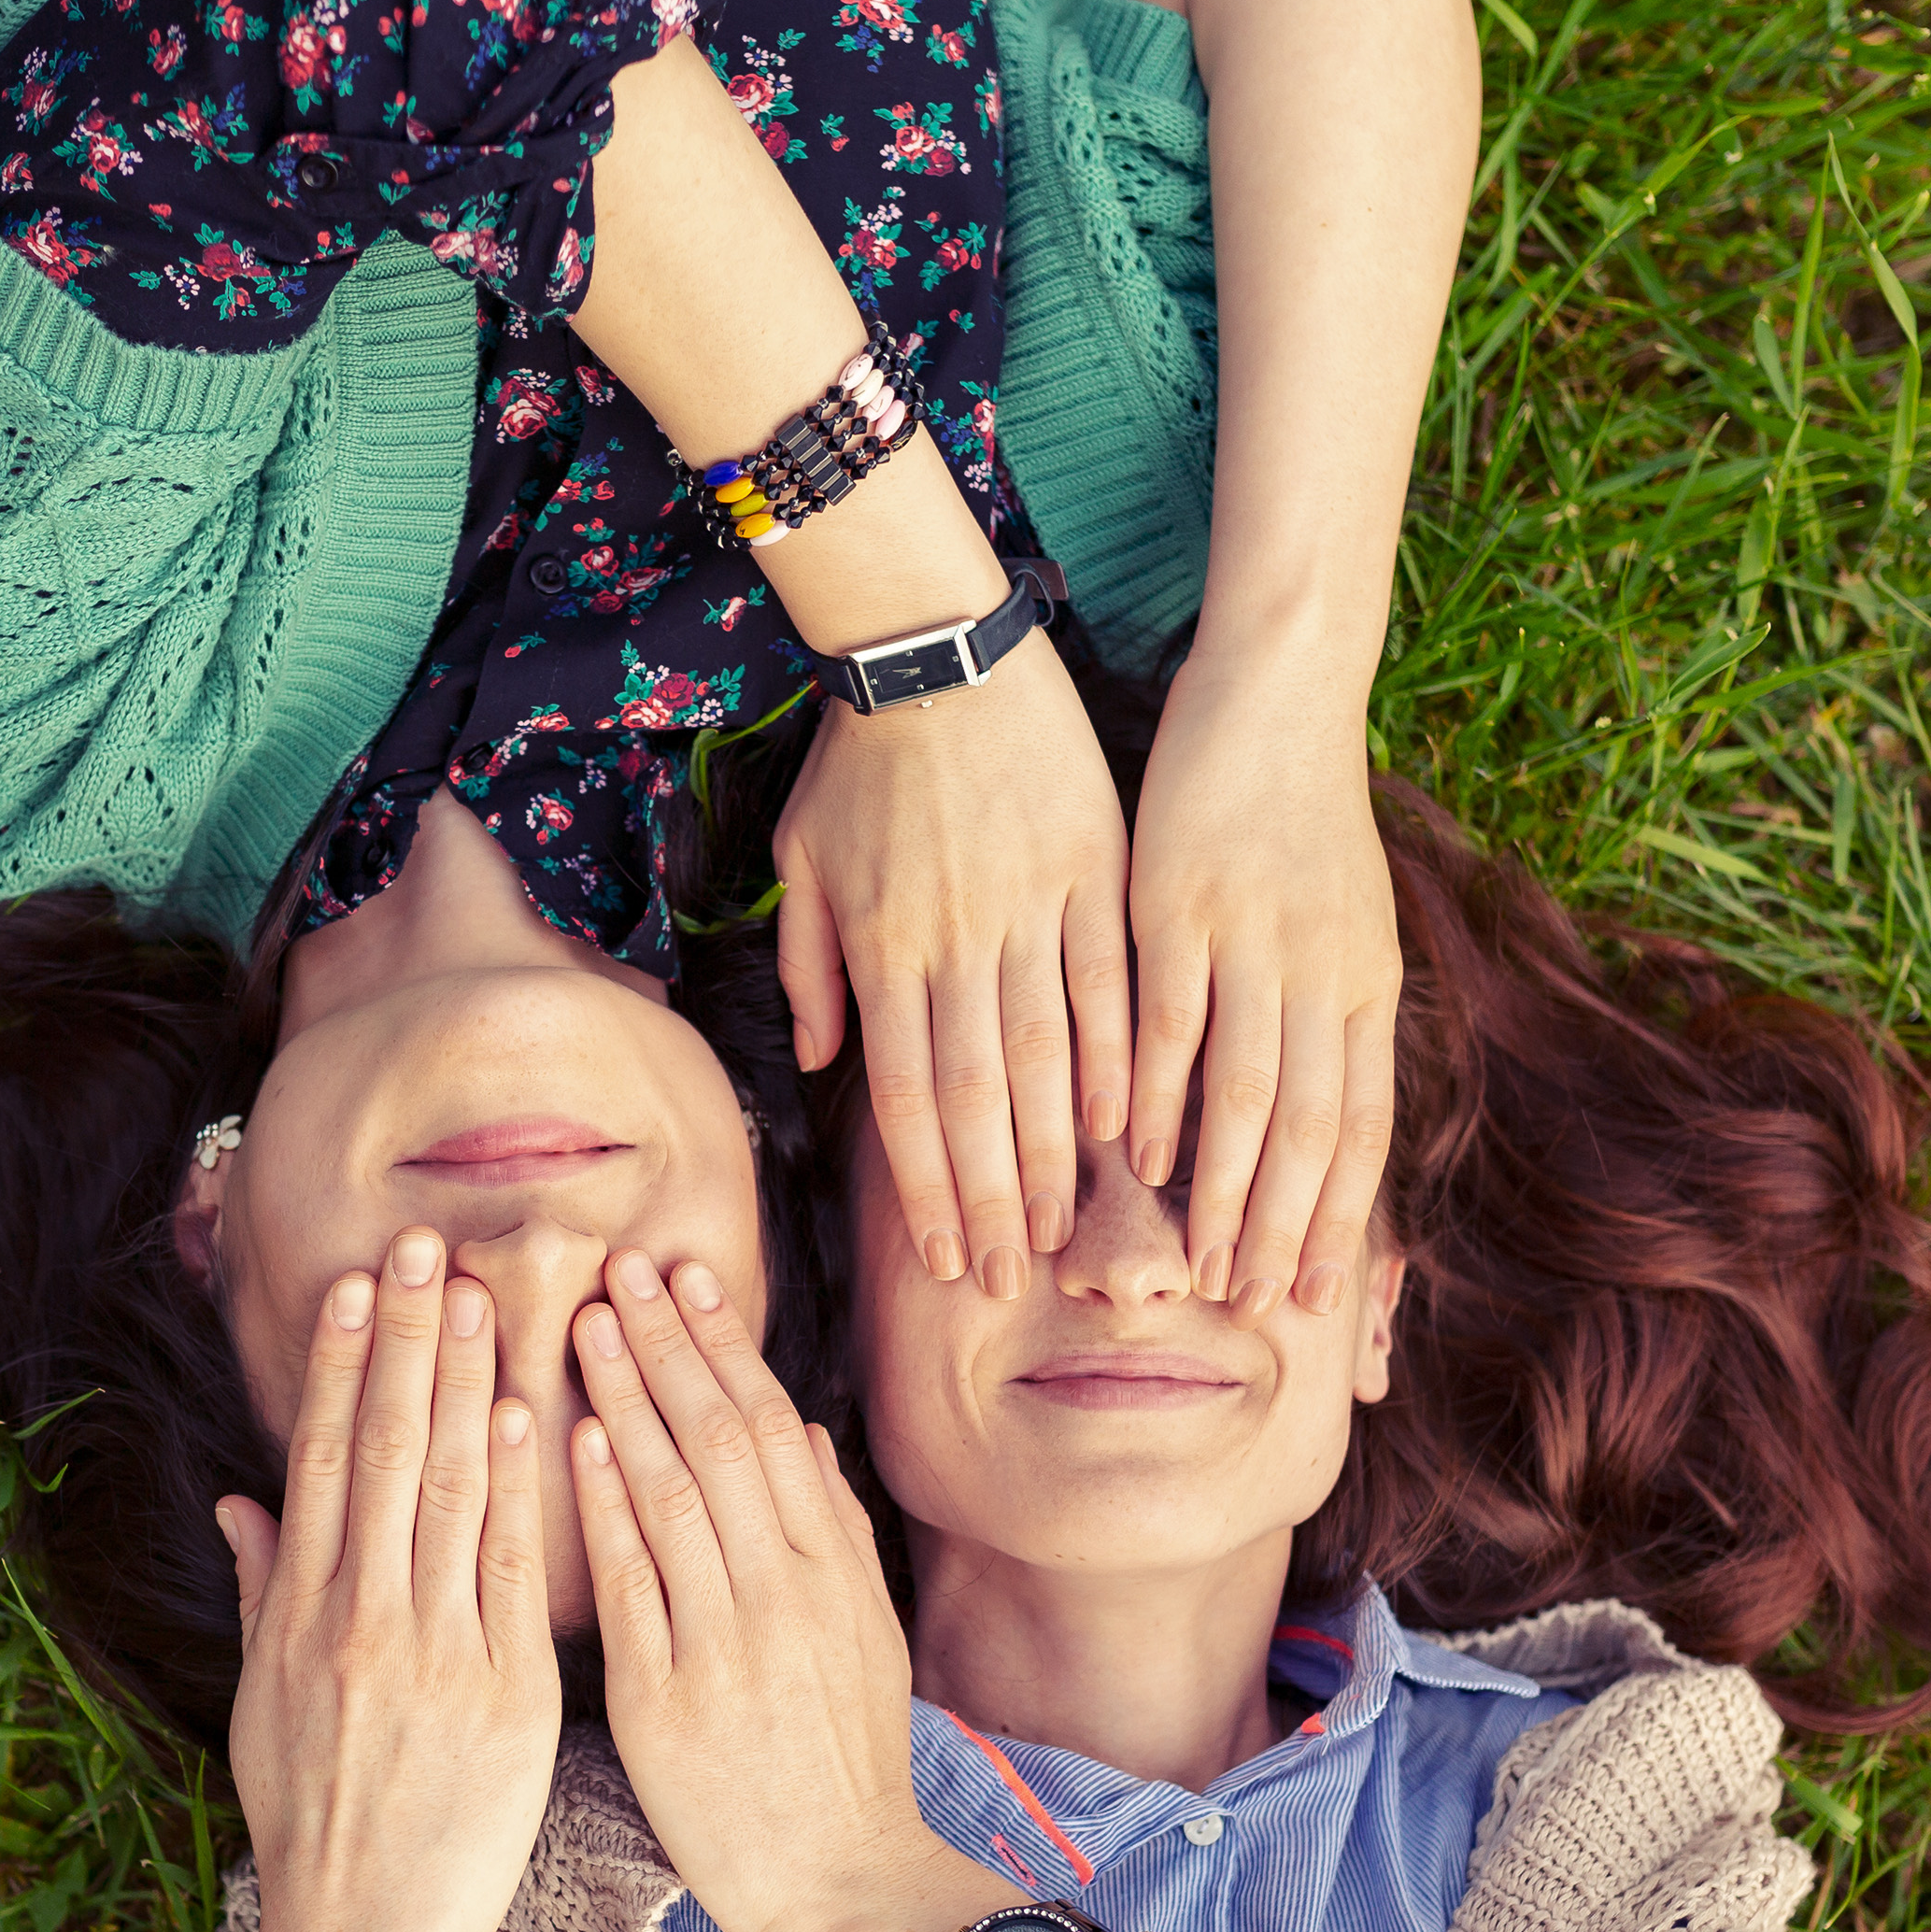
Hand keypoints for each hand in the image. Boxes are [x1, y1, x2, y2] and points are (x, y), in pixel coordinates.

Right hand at [217, 1230, 562, 1931]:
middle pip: (384, 1454)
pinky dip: (517, 1488)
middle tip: (422, 1247)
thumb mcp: (260, 1705)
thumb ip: (262, 1592)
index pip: (324, 1463)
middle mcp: (359, 1623)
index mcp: (299, 1619)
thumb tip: (243, 1498)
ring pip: (447, 1491)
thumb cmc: (313, 1823)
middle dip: (404, 1342)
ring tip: (475, 1295)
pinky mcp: (505, 1696)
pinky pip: (508, 1572)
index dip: (344, 1367)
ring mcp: (434, 1655)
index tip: (359, 1284)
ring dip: (463, 1384)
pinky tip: (529, 1412)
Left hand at [564, 1249, 966, 1931]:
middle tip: (619, 1264)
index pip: (768, 1429)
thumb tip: (799, 1431)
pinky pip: (635, 1586)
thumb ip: (834, 1531)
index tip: (681, 1278)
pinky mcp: (671, 1699)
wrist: (842, 1883)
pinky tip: (571, 1444)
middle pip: (720, 1440)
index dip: (721, 1347)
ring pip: (673, 1494)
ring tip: (586, 1321)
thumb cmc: (843, 1762)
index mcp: (830, 1571)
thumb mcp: (865, 1637)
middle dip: (668, 1345)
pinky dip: (605, 1509)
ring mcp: (727, 1641)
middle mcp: (783, 1591)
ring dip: (627, 1399)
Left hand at [772, 644, 1131, 1301]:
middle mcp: (953, 945)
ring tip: (1064, 1232)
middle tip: (1003, 1280)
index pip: (902, 1097)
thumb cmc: (858, 763)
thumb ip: (813, 969)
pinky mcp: (1089, 873)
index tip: (941, 1257)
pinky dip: (1117, 1058)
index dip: (923, 1186)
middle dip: (987, 1201)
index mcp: (883, 951)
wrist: (933, 650)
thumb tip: (820, 1067)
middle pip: (972, 1100)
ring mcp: (1026, 910)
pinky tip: (1127, 1127)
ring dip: (1054, 1154)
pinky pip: (1107, 981)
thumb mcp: (803, 864)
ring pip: (1043, 1057)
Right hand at [1123, 673, 1402, 1313]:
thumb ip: (1329, 1012)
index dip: (1343, 1216)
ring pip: (1248, 1092)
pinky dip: (1158, 1094)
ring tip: (1199, 1261)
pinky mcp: (1184, 906)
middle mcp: (1325, 975)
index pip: (1365, 1126)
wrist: (1279, 692)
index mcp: (1367, 984)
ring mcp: (1257, 942)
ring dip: (1223, 1186)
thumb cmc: (1301, 812)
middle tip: (1255, 1307)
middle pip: (1311, 1129)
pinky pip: (1172, 1021)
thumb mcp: (1344, 920)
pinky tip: (1136, 1153)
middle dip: (1285, 1228)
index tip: (1321, 1295)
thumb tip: (1318, 1112)